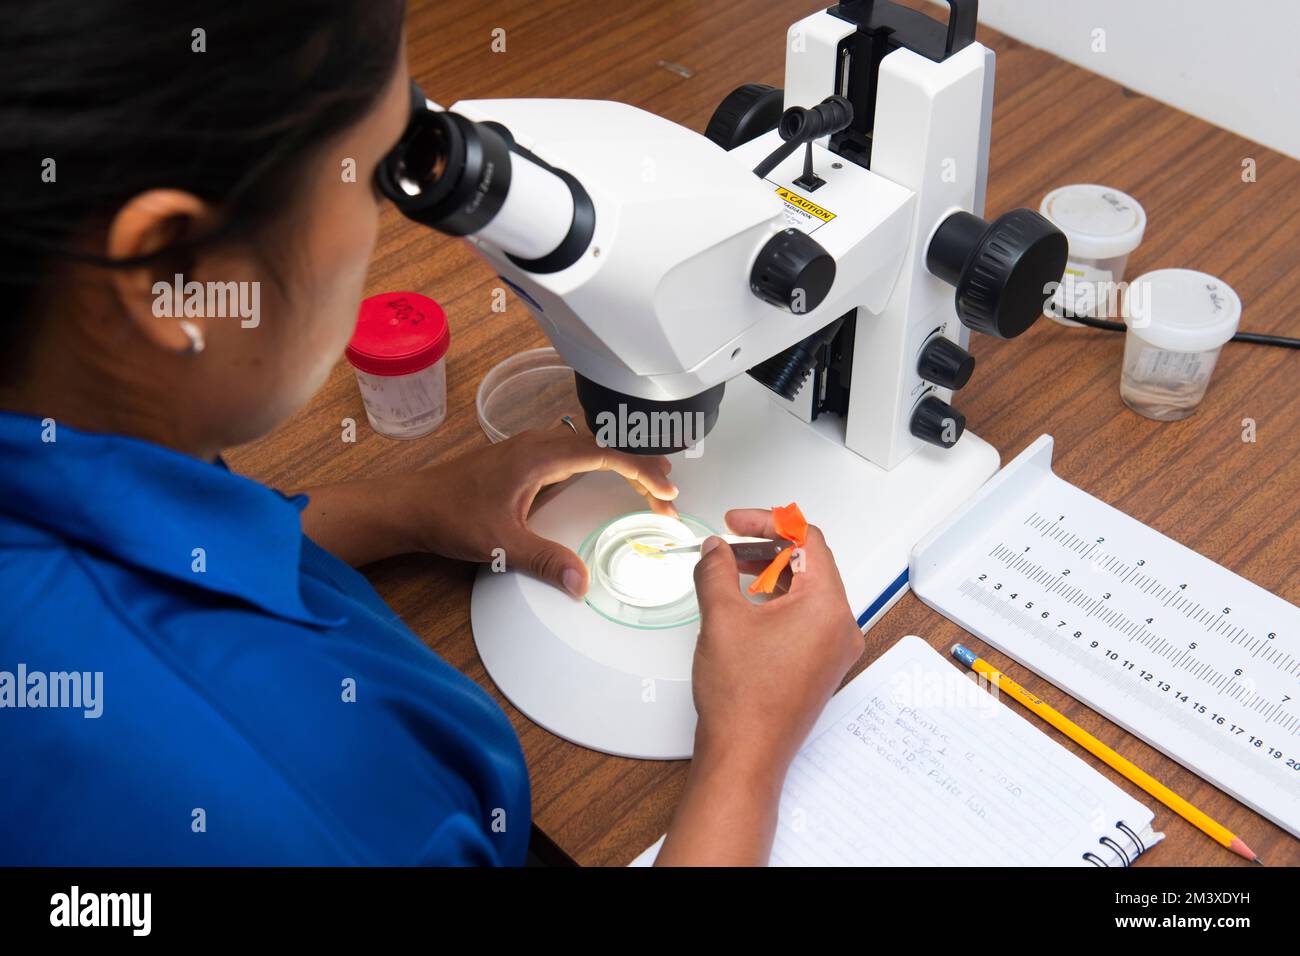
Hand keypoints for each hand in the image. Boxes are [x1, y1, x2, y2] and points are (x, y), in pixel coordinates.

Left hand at [410, 422, 677, 595]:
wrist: (411, 505)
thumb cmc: (450, 516)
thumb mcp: (501, 543)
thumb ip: (545, 561)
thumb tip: (582, 583)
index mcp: (540, 456)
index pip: (607, 453)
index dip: (643, 470)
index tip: (667, 492)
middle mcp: (538, 443)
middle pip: (605, 444)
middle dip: (642, 465)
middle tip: (669, 493)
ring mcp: (529, 448)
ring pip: (590, 444)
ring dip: (622, 459)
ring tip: (650, 480)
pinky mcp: (522, 457)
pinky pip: (574, 450)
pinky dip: (600, 460)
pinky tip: (605, 474)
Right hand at [654, 507, 862, 865]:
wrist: (745, 754)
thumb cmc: (743, 700)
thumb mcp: (722, 618)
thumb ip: (715, 570)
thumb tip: (715, 549)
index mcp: (828, 607)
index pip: (807, 540)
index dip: (767, 522)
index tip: (737, 522)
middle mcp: (840, 627)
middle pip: (808, 564)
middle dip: (764, 549)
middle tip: (729, 543)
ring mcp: (833, 649)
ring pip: (805, 591)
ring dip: (768, 575)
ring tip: (728, 572)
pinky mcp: (820, 665)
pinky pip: (804, 618)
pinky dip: (775, 602)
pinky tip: (743, 604)